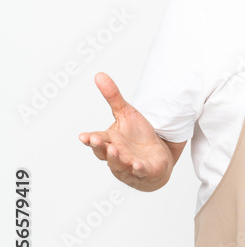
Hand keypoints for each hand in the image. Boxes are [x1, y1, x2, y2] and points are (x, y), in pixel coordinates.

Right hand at [78, 73, 176, 190]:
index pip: (96, 140)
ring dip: (116, 159)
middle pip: (104, 153)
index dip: (89, 139)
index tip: (83, 136)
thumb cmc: (138, 136)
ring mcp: (129, 165)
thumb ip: (113, 97)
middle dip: (99, 147)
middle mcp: (116, 155)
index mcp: (109, 141)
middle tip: (94, 140)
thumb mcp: (126, 113)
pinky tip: (138, 165)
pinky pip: (140, 172)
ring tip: (114, 151)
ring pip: (119, 164)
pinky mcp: (145, 171)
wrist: (158, 154)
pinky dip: (138, 169)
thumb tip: (99, 74)